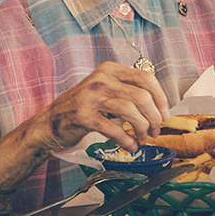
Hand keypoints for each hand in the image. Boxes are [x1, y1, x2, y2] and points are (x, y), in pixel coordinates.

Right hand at [41, 62, 170, 152]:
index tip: (165, 115)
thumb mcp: (106, 91)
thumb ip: (128, 91)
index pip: (146, 78)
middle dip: (154, 117)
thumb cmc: (83, 108)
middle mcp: (101, 78)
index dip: (161, 98)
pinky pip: (114, 128)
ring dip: (142, 128)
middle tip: (155, 131)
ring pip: (130, 109)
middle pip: (142, 95)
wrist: (49, 123)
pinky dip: (127, 139)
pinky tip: (130, 146)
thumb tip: (159, 107)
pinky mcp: (83, 116)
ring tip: (143, 138)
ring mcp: (91, 96)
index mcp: (110, 69)